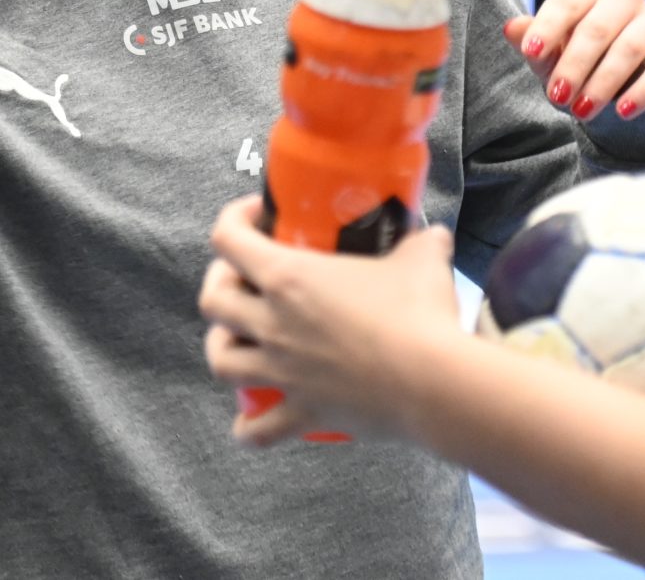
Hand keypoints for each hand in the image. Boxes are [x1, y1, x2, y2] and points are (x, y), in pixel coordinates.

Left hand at [201, 196, 461, 446]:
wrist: (431, 383)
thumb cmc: (420, 314)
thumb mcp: (422, 259)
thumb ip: (420, 241)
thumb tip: (432, 235)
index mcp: (289, 278)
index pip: (228, 239)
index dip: (234, 219)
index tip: (259, 215)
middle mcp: (274, 324)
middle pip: (212, 301)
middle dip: (221, 283)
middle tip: (245, 277)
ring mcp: (282, 371)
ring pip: (221, 361)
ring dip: (223, 346)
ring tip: (241, 338)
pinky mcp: (302, 411)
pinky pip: (257, 429)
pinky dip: (249, 426)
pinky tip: (251, 419)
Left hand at [503, 0, 644, 122]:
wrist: (637, 73)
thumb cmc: (585, 57)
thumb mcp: (555, 52)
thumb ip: (535, 41)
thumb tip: (510, 28)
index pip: (566, 1)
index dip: (547, 26)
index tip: (530, 53)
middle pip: (597, 27)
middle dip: (574, 65)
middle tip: (557, 98)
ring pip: (631, 46)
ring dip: (604, 82)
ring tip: (583, 112)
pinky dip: (643, 90)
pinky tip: (623, 112)